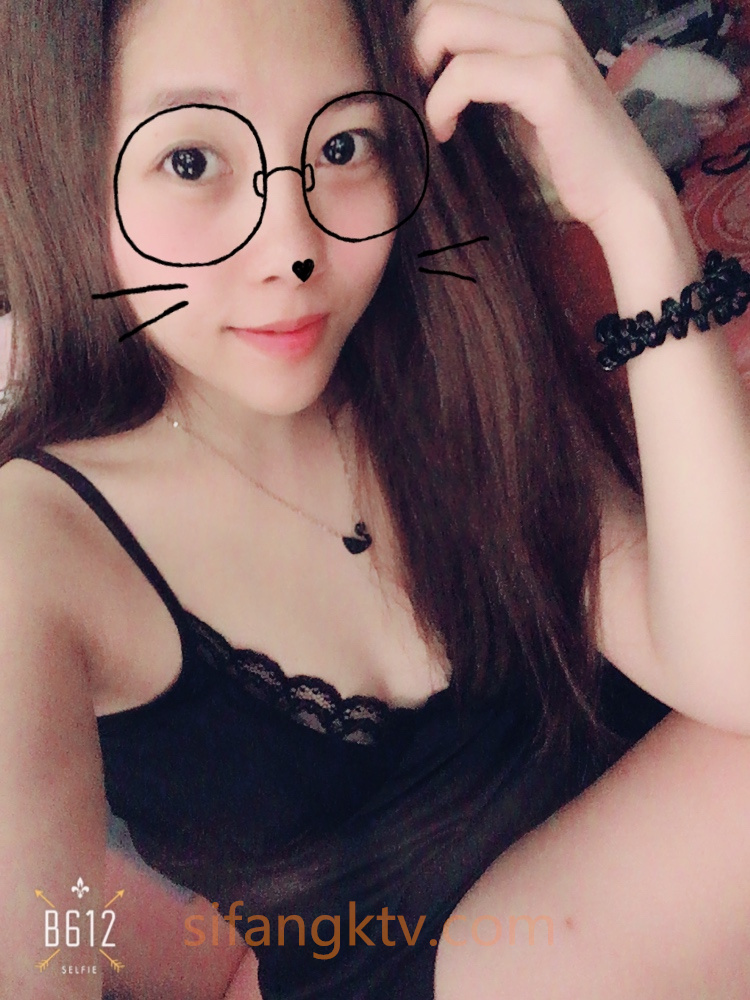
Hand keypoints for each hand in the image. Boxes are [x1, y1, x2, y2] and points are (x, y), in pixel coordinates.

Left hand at [409, 0, 675, 240]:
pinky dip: (440, 105)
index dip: (418, 34)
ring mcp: (547, 41)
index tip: (417, 80)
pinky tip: (446, 132)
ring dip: (422, 75)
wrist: (618, 187)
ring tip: (433, 117)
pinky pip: (465, 74)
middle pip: (439, 2)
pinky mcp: (547, 80)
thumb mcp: (515, 90)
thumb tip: (421, 57)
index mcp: (534, 7)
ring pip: (445, 24)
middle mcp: (543, 10)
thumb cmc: (561, 147)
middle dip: (412, 51)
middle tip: (416, 97)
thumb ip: (481, 61)